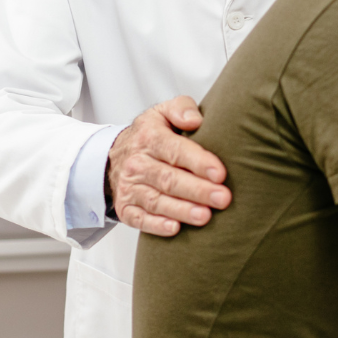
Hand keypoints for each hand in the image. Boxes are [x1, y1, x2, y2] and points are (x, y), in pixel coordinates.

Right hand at [106, 96, 231, 236]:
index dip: (198, 162)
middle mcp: (137, 163)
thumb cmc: (151, 135)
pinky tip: (175, 229)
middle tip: (222, 198)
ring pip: (156, 200)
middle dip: (197, 190)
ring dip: (181, 210)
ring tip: (205, 216)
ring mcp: (130, 187)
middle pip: (168, 179)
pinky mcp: (125, 208)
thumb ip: (181, 108)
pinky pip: (139, 219)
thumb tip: (195, 120)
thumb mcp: (163, 113)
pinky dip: (156, 225)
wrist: (114, 156)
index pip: (175, 150)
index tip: (220, 173)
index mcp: (149, 137)